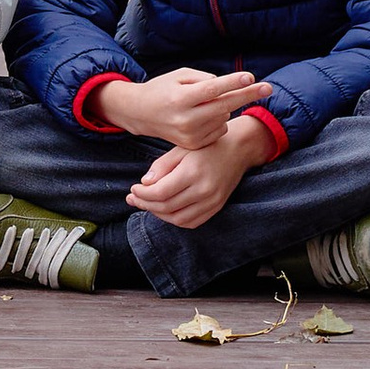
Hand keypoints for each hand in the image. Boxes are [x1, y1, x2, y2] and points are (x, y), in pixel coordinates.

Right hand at [96, 66, 268, 149]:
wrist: (141, 113)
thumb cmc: (163, 89)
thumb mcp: (179, 76)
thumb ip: (204, 79)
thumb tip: (228, 87)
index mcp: (180, 98)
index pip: (212, 89)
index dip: (232, 83)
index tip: (251, 77)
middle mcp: (185, 118)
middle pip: (224, 106)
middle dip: (247, 95)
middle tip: (268, 88)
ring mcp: (189, 134)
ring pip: (223, 117)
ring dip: (223, 107)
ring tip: (205, 103)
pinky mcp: (193, 144)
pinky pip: (219, 129)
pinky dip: (217, 120)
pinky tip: (203, 116)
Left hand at [126, 116, 273, 230]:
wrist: (237, 150)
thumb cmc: (206, 146)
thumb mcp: (181, 148)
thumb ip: (161, 166)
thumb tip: (144, 184)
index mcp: (193, 172)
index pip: (160, 192)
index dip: (142, 195)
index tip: (132, 189)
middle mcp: (204, 190)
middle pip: (167, 207)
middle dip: (146, 205)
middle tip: (133, 199)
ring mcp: (212, 201)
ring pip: (178, 219)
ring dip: (158, 215)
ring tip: (146, 205)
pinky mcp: (216, 207)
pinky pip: (191, 222)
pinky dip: (175, 220)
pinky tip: (164, 210)